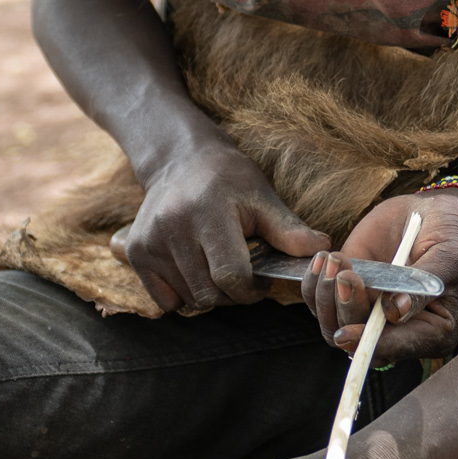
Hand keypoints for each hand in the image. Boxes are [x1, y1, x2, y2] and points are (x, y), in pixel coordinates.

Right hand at [119, 143, 327, 313]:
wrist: (181, 159)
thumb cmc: (228, 179)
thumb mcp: (262, 197)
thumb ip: (288, 230)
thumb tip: (321, 251)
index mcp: (208, 213)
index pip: (231, 276)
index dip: (251, 290)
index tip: (260, 281)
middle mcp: (172, 228)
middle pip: (210, 293)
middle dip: (232, 294)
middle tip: (241, 273)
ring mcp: (149, 241)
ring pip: (190, 298)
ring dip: (210, 292)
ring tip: (218, 264)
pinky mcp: (136, 252)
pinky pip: (166, 299)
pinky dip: (184, 293)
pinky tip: (194, 268)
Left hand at [303, 190, 457, 363]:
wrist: (431, 212)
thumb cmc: (451, 235)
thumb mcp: (448, 255)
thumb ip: (422, 285)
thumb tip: (395, 314)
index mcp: (432, 332)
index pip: (397, 349)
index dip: (370, 344)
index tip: (347, 332)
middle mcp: (397, 330)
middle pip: (358, 340)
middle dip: (346, 310)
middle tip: (345, 274)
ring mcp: (369, 311)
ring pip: (333, 324)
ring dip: (326, 295)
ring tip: (334, 259)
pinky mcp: (349, 293)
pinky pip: (321, 301)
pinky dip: (315, 284)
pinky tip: (324, 259)